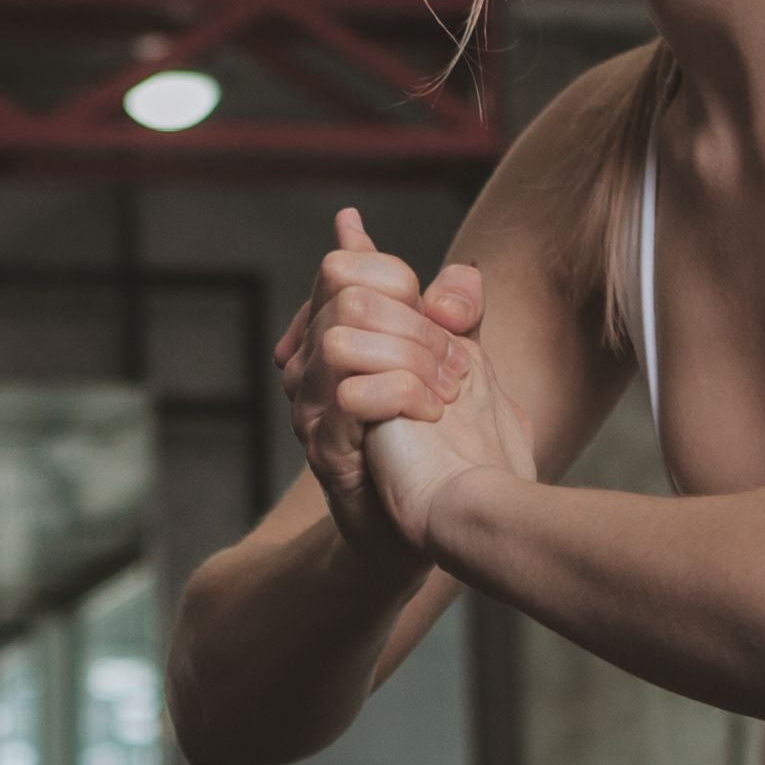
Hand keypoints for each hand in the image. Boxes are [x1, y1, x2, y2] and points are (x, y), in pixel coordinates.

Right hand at [318, 230, 532, 558]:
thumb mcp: (456, 357)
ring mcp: (310, 409)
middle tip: (456, 367)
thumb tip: (411, 242)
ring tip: (446, 393)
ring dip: (411, 359)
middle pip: (345, 298)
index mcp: (333, 336)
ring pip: (341, 339)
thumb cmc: (447, 439)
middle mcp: (307, 367)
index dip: (400, 282)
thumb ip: (444, 304)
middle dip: (415, 324)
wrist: (440, 523)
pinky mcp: (325, 449)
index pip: (343, 268)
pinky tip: (432, 414)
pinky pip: (351, 394)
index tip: (443, 321)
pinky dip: (404, 393)